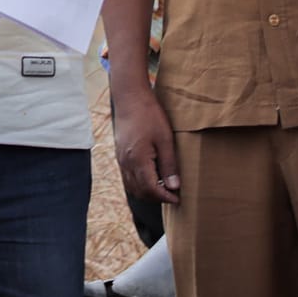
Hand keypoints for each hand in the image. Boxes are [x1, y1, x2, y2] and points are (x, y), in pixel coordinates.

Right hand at [112, 86, 181, 204]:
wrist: (130, 98)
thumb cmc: (149, 115)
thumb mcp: (165, 139)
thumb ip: (169, 164)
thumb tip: (174, 186)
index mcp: (138, 160)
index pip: (150, 189)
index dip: (165, 197)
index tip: (178, 199)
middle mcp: (126, 163)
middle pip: (140, 191)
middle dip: (157, 197)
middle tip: (173, 194)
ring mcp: (121, 159)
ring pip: (132, 186)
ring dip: (147, 191)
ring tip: (163, 187)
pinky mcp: (120, 154)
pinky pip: (127, 177)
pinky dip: (139, 183)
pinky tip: (151, 177)